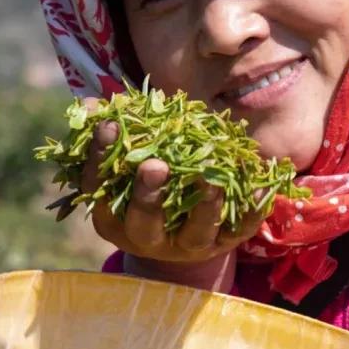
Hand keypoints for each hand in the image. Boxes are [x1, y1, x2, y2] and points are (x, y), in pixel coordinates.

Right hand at [81, 99, 263, 291]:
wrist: (178, 240)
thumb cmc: (145, 187)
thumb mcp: (125, 164)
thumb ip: (112, 135)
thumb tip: (89, 103)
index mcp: (114, 217)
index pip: (100, 189)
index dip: (100, 159)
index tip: (109, 126)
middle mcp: (147, 237)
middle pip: (144, 223)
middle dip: (148, 196)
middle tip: (155, 165)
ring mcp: (187, 245)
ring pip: (195, 232)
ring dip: (204, 206)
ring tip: (209, 178)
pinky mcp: (222, 245)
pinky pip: (239, 232)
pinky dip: (251, 212)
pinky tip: (259, 188)